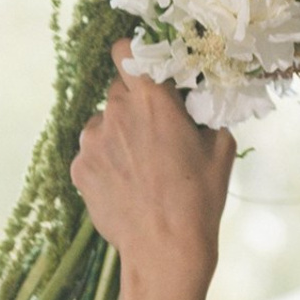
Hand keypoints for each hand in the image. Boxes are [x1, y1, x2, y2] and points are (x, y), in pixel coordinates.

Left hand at [70, 46, 236, 298]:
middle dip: (133, 105)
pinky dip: (105, 162)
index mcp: (152, 98)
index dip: (133, 57)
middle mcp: (115, 111)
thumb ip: (203, 111)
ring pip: (102, 124)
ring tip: (139, 168)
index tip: (144, 72)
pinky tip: (125, 185)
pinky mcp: (79, 168)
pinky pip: (91, 153)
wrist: (165, 249)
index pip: (125, 50)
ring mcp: (92, 141)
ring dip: (116, 135)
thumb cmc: (200, 198)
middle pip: (117, 90)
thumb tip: (195, 99)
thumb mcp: (220, 146)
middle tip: (153, 134)